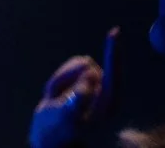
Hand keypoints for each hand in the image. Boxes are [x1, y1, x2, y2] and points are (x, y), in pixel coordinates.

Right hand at [28, 31, 114, 147]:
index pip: (113, 74)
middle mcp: (107, 93)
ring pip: (77, 64)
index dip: (113, 52)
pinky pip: (72, 64)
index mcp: (109, 104)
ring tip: (57, 99)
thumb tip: (90, 78)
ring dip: (61, 79)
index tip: (114, 32)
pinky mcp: (88, 78)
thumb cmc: (59, 127)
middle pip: (86, 67)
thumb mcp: (66, 116)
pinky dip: (60, 77)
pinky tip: (58, 93)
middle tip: (55, 98)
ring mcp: (97, 85)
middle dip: (66, 78)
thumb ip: (77, 99)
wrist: (50, 133)